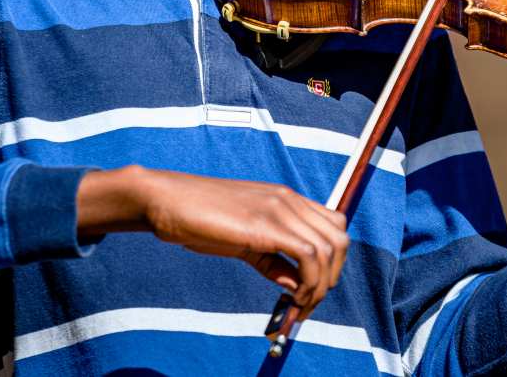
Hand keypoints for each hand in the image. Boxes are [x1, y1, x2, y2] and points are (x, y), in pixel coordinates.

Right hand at [77, 166, 348, 316]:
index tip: (313, 289)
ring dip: (320, 286)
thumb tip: (298, 285)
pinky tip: (290, 298)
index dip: (332, 262)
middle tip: (308, 304)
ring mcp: (280, 209)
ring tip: (299, 307)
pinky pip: (308, 255)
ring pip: (329, 248)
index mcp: (286, 199)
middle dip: (331, 277)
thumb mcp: (244, 241)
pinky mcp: (265, 225)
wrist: (167, 200)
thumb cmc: (200, 219)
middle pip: (339, 239)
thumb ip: (274, 260)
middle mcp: (289, 200)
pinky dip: (307, 283)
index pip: (333, 226)